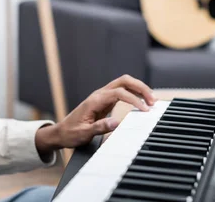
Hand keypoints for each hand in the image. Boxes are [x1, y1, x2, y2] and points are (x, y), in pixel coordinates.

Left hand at [34, 75, 154, 153]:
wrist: (61, 132)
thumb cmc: (71, 133)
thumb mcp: (84, 133)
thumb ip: (100, 127)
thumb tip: (117, 122)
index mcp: (95, 100)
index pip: (119, 93)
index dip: (134, 99)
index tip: (145, 110)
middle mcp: (99, 94)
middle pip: (124, 81)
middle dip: (140, 87)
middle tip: (153, 100)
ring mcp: (103, 96)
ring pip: (124, 83)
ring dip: (139, 89)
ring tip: (151, 100)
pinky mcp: (105, 100)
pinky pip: (122, 91)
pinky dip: (134, 93)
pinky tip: (142, 101)